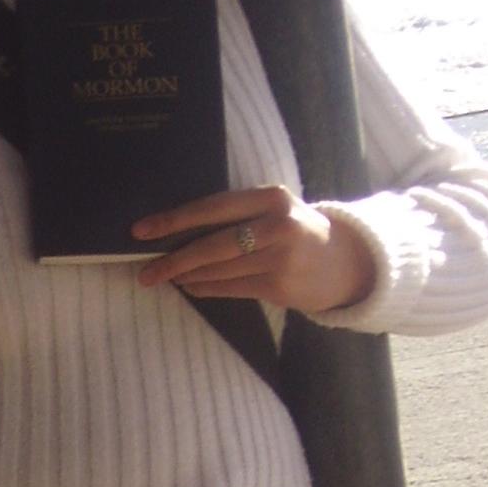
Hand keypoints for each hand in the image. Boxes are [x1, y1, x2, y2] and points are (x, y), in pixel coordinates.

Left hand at [131, 184, 375, 316]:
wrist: (344, 261)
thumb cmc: (297, 231)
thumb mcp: (274, 210)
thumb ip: (237, 214)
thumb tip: (178, 229)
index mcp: (271, 198)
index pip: (213, 208)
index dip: (175, 220)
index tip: (142, 230)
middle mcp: (277, 226)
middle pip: (213, 244)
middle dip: (174, 258)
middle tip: (146, 270)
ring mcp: (280, 259)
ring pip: (219, 269)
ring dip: (186, 276)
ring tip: (165, 277)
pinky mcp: (280, 287)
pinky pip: (231, 288)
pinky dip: (206, 288)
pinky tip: (190, 287)